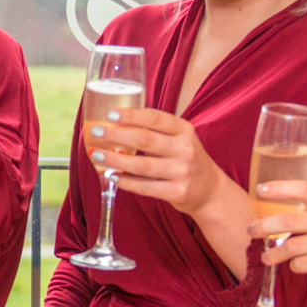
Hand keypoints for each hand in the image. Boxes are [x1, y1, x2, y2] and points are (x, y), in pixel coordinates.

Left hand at [88, 107, 232, 216]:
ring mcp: (182, 172)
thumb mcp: (179, 139)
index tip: (111, 114)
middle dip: (116, 135)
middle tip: (96, 132)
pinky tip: (111, 175)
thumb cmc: (186, 159)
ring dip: (115, 159)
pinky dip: (125, 181)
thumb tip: (114, 124)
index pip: (155, 118)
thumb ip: (155, 131)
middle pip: (145, 139)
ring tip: (97, 154)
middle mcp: (185, 149)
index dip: (132, 115)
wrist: (210, 190)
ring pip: (141, 165)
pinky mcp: (177, 192)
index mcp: (184, 130)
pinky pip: (145, 187)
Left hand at [252, 182, 306, 306]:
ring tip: (266, 257)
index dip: (279, 188)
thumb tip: (270, 208)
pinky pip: (299, 263)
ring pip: (291, 246)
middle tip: (251, 231)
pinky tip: (296, 265)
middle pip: (289, 220)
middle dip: (264, 226)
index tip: (260, 190)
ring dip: (274, 253)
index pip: (304, 189)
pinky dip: (293, 265)